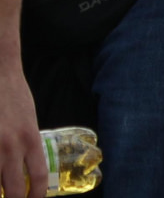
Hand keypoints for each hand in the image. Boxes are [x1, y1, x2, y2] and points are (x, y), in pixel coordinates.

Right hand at [0, 57, 47, 197]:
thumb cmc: (13, 97)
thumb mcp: (28, 121)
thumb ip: (27, 144)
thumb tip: (24, 169)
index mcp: (31, 138)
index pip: (38, 176)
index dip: (35, 195)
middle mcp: (11, 145)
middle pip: (14, 188)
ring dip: (0, 190)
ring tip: (4, 192)